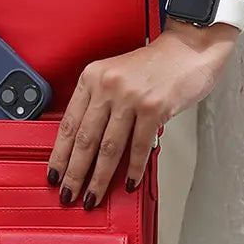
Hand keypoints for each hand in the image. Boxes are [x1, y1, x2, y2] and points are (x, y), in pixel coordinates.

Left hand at [45, 20, 237, 206]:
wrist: (188, 48)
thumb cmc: (155, 65)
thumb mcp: (116, 76)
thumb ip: (101, 104)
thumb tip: (87, 146)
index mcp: (92, 77)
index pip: (69, 123)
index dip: (60, 153)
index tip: (54, 172)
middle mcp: (108, 86)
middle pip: (85, 139)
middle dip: (74, 173)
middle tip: (68, 194)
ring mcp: (130, 97)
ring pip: (108, 148)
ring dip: (99, 178)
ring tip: (93, 195)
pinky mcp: (154, 108)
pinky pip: (138, 147)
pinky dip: (132, 169)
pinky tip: (127, 182)